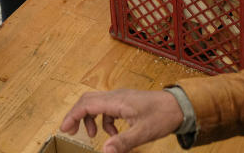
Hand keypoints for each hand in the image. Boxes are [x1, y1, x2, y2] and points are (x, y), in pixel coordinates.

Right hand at [60, 89, 182, 152]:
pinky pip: (107, 108)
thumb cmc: (163, 116)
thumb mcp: (143, 133)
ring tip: (95, 136)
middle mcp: (117, 96)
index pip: (87, 104)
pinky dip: (104, 121)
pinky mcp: (126, 102)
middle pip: (88, 100)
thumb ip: (123, 142)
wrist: (179, 106)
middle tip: (70, 131)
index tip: (64, 129)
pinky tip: (113, 134)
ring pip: (97, 104)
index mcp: (117, 101)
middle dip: (77, 115)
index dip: (73, 115)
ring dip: (91, 119)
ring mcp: (121, 97)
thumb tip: (104, 152)